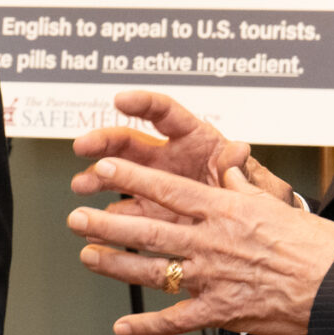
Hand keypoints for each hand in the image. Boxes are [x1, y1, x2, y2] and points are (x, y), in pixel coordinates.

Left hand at [68, 155, 333, 334]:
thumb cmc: (318, 248)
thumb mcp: (278, 204)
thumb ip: (244, 187)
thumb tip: (227, 167)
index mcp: (226, 211)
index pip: (169, 190)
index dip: (132, 178)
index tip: (103, 167)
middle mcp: (212, 242)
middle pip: (149, 229)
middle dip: (107, 223)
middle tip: (77, 216)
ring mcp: (212, 279)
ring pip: (152, 270)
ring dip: (115, 265)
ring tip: (87, 257)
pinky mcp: (219, 312)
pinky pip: (175, 321)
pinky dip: (147, 326)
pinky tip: (123, 327)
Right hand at [71, 91, 258, 223]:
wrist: (251, 233)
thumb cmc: (251, 196)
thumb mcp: (252, 180)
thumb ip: (241, 168)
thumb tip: (239, 151)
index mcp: (193, 138)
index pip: (165, 112)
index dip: (143, 104)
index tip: (120, 100)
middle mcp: (168, 157)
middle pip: (130, 140)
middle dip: (103, 141)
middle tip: (83, 146)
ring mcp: (154, 185)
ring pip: (118, 175)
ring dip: (96, 178)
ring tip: (81, 186)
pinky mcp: (150, 213)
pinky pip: (123, 212)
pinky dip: (106, 218)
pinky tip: (94, 222)